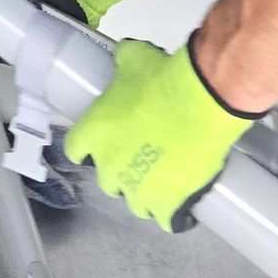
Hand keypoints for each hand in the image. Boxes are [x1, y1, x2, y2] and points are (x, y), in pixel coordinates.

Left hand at [62, 37, 256, 230]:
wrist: (201, 102)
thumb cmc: (162, 78)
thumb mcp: (132, 58)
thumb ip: (121, 62)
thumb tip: (123, 57)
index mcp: (93, 132)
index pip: (75, 149)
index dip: (89, 146)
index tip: (103, 142)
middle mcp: (109, 166)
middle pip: (107, 179)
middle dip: (121, 170)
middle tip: (140, 155)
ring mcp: (137, 190)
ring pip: (135, 203)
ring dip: (145, 193)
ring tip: (162, 180)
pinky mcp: (167, 205)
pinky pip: (165, 220)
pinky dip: (172, 215)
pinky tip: (179, 207)